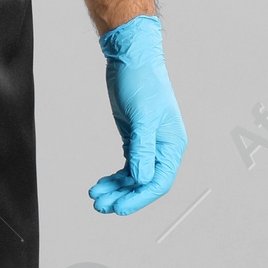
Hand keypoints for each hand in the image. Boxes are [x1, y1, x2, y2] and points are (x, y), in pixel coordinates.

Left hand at [90, 15, 186, 213]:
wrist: (131, 59)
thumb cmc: (142, 82)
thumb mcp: (142, 117)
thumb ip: (143, 149)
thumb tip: (142, 180)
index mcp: (172, 145)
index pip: (159, 181)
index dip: (140, 198)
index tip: (120, 207)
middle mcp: (162, 148)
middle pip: (145, 183)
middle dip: (124, 196)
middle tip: (101, 205)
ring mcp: (147, 144)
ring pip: (133, 177)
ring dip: (116, 189)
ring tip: (96, 197)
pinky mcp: (134, 139)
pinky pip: (127, 167)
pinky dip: (114, 178)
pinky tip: (101, 185)